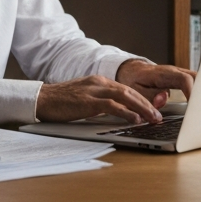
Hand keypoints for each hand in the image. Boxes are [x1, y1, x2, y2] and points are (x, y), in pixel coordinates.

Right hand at [36, 75, 165, 125]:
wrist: (42, 99)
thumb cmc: (61, 102)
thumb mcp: (84, 98)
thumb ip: (100, 102)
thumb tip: (116, 113)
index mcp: (99, 81)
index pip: (126, 89)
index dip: (141, 99)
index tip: (152, 109)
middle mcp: (99, 83)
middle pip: (130, 91)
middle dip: (146, 104)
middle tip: (158, 116)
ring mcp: (94, 91)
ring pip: (125, 96)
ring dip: (142, 108)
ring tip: (153, 119)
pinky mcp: (88, 102)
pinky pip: (112, 106)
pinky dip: (126, 112)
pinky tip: (135, 120)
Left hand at [115, 59, 195, 107]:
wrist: (132, 71)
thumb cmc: (133, 81)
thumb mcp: (135, 90)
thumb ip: (149, 96)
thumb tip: (164, 99)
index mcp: (163, 74)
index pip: (184, 80)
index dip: (192, 92)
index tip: (195, 106)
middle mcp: (175, 72)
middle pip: (196, 77)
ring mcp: (180, 74)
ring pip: (198, 79)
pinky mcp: (182, 78)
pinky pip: (196, 83)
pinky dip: (200, 92)